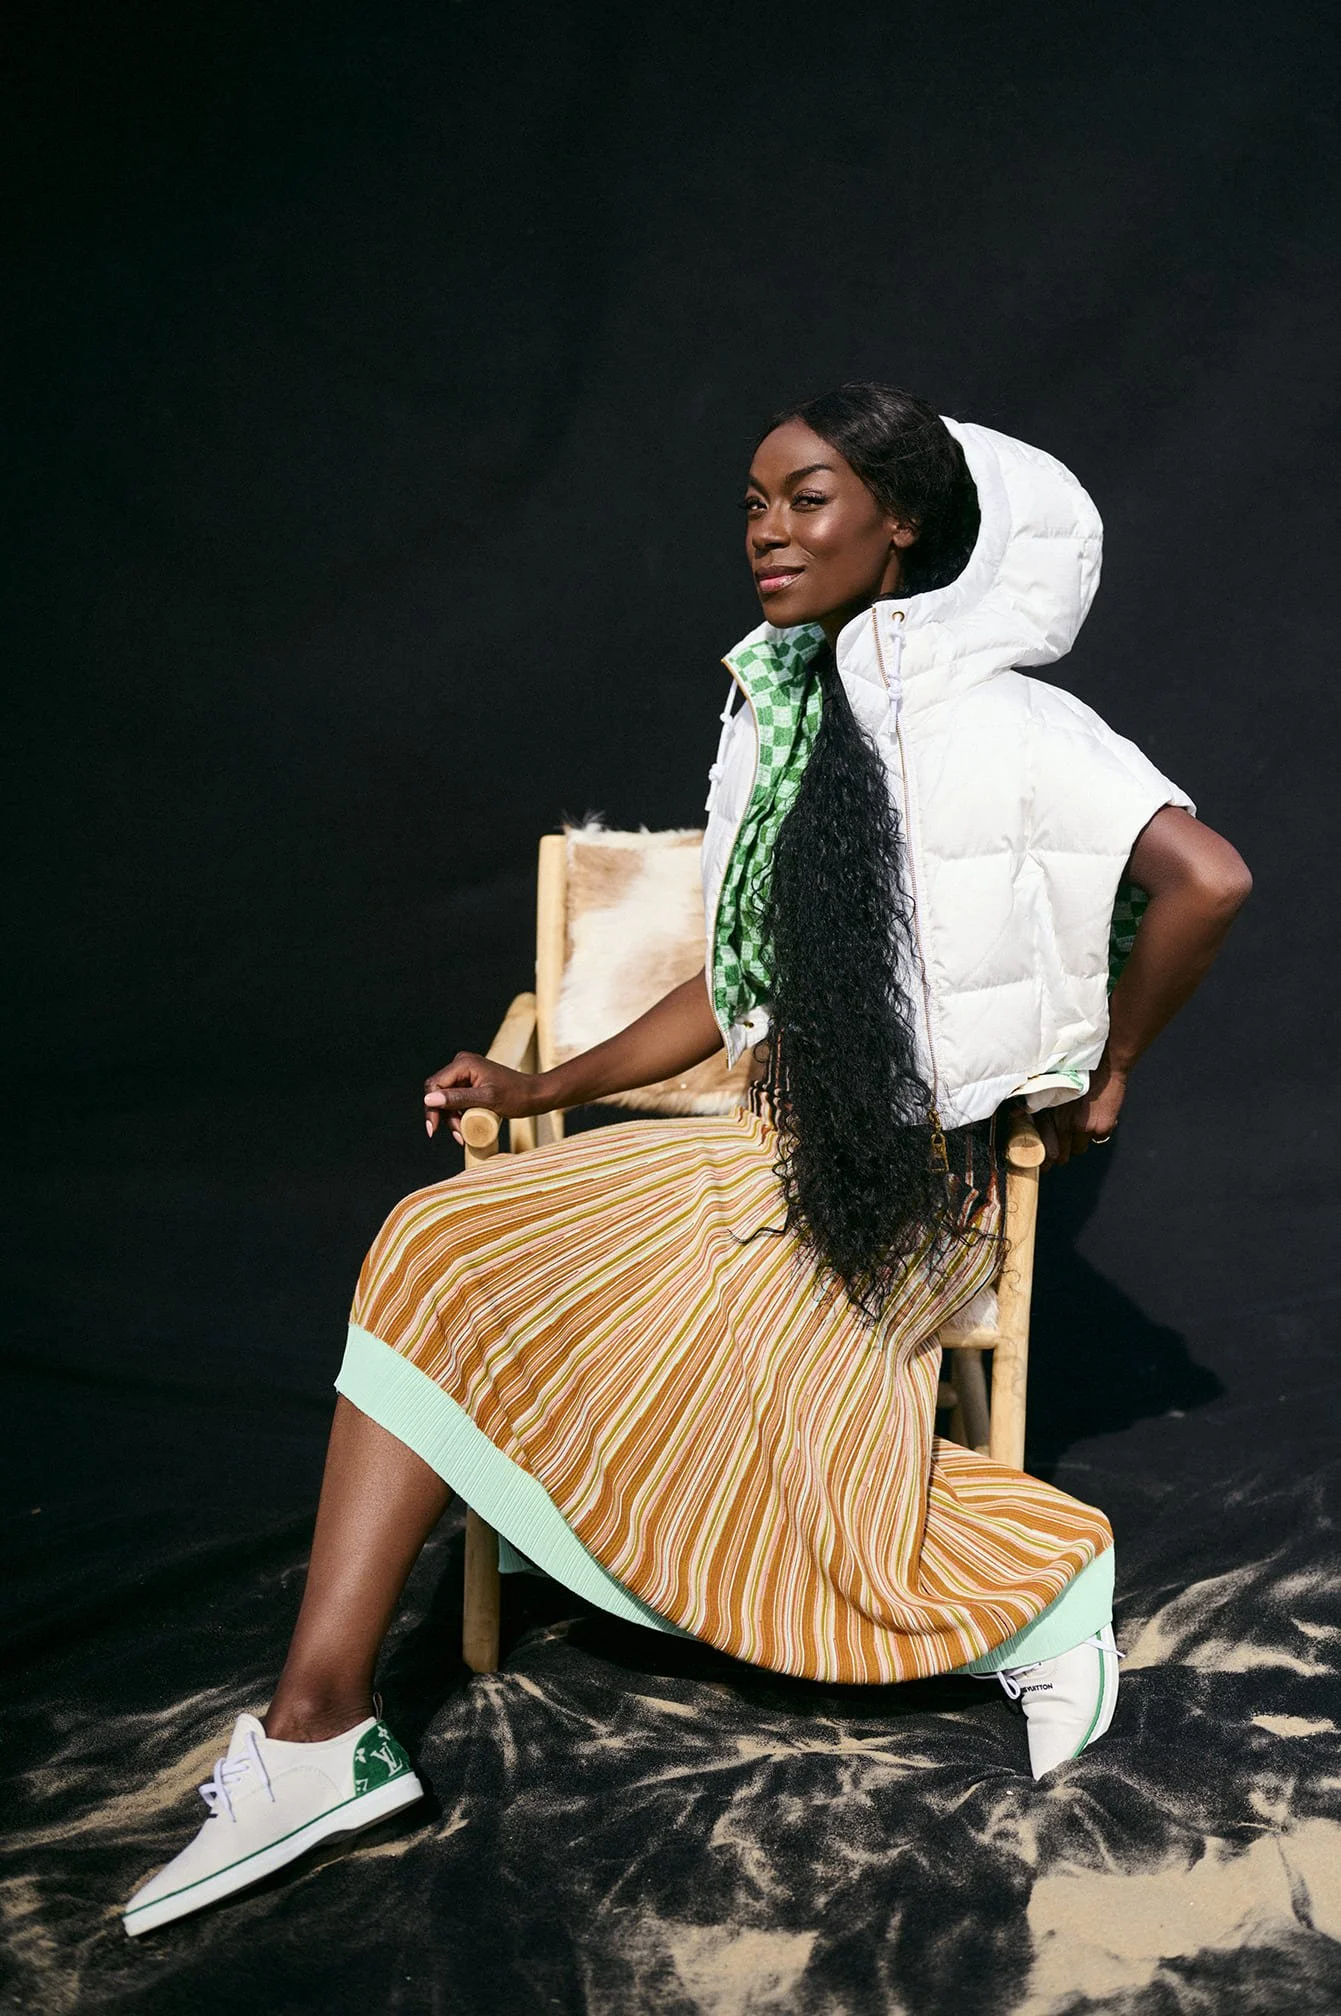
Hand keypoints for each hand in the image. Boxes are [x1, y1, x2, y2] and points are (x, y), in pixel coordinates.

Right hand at [423, 1053, 542, 1143]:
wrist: (535, 1095)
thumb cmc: (516, 1096)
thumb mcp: (486, 1100)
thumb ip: (457, 1099)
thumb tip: (429, 1099)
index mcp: (463, 1063)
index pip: (434, 1085)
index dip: (431, 1108)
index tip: (433, 1129)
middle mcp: (462, 1064)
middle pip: (438, 1093)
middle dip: (444, 1116)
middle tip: (458, 1135)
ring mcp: (466, 1073)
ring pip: (446, 1100)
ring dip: (452, 1119)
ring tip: (463, 1135)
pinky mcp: (471, 1083)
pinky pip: (456, 1100)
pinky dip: (459, 1116)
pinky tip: (465, 1129)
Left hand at [1034, 1058, 1128, 1170]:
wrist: (1104, 1062)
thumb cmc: (1077, 1069)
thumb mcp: (1048, 1084)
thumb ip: (1031, 1102)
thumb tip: (1014, 1113)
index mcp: (1049, 1114)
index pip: (1043, 1147)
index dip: (1042, 1160)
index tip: (1042, 1166)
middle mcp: (1065, 1124)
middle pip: (1061, 1154)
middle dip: (1059, 1155)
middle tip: (1057, 1156)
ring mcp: (1084, 1128)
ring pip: (1078, 1149)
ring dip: (1076, 1144)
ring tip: (1075, 1134)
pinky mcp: (1101, 1128)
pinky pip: (1097, 1140)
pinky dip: (1095, 1134)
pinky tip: (1093, 1124)